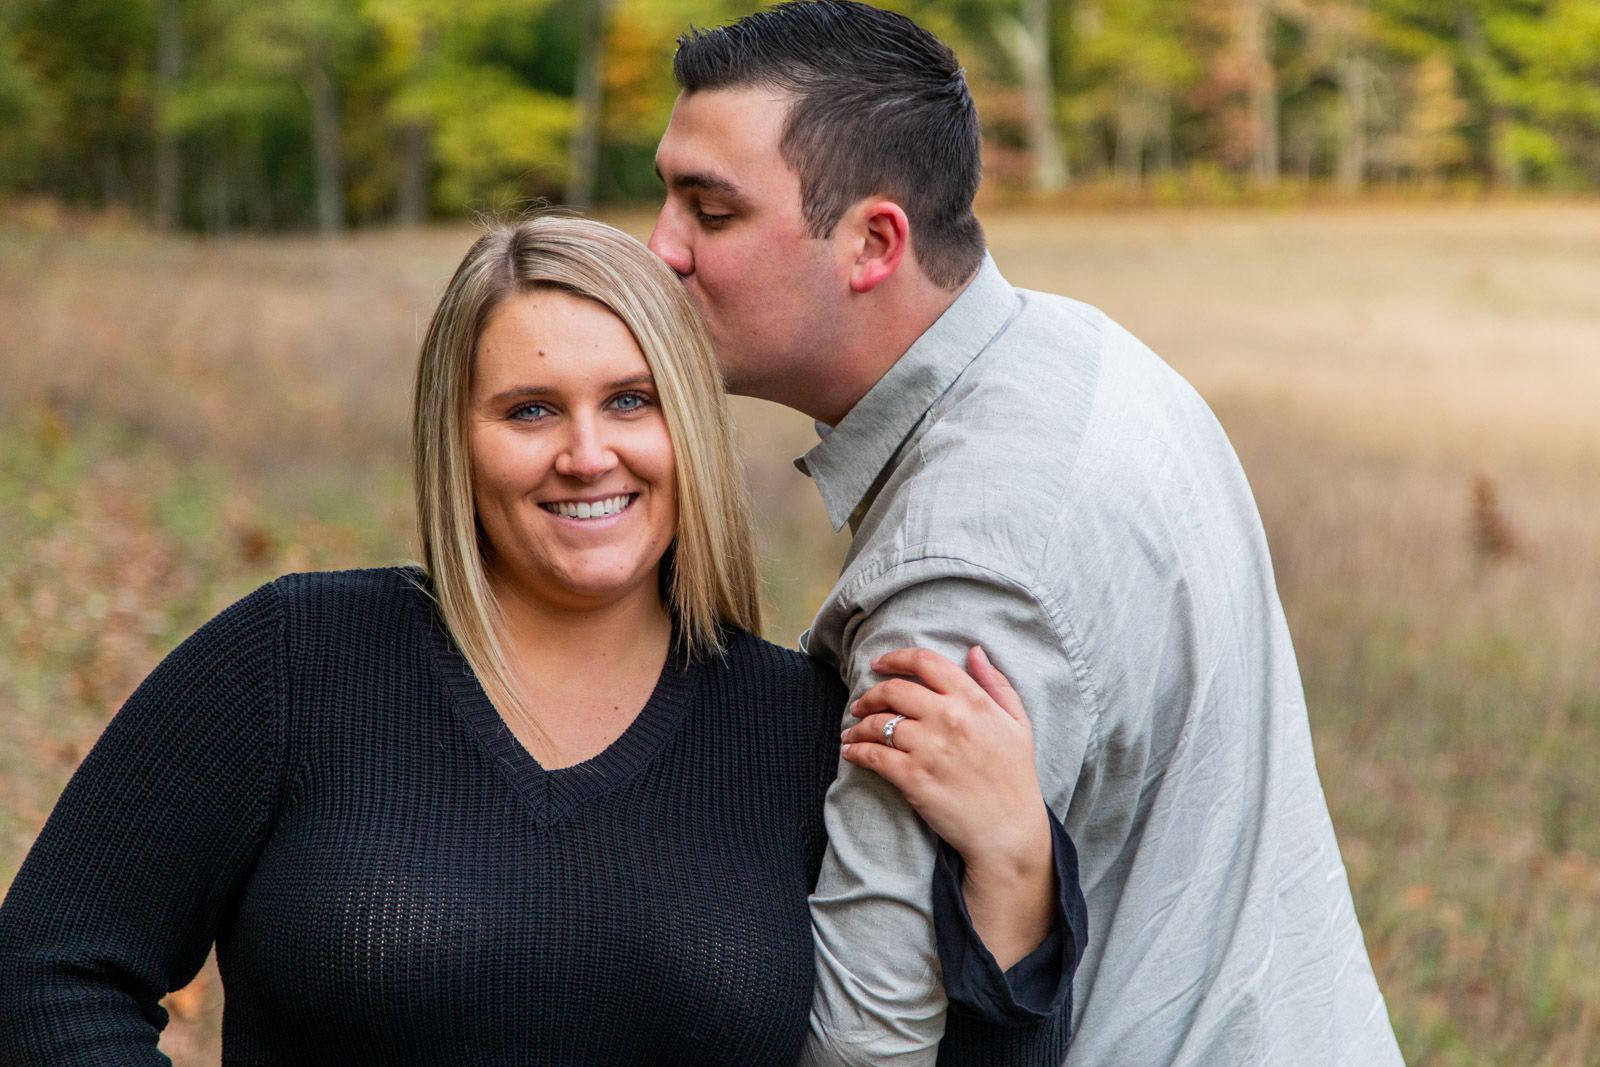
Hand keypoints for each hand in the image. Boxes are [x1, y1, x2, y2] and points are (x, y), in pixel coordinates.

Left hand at [841, 646, 1054, 967]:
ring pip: (879, 723)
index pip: (925, 662)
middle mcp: (949, 718)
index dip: (895, 658)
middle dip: (870, 694)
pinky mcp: (913, 778)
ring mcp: (929, 748)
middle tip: (860, 703)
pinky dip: (856, 751)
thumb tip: (975, 651)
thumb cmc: (1016, 778)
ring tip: (852, 731)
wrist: (1009, 831)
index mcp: (973, 701)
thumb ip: (996, 683)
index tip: (878, 663)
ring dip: (859, 725)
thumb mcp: (1018, 723)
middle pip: (894, 690)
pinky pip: (873, 755)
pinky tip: (850, 752)